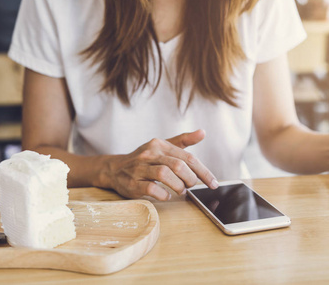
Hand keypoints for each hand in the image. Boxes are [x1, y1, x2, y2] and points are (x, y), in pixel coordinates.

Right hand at [103, 129, 217, 199]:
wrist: (115, 168)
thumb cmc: (145, 159)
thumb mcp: (163, 146)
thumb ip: (183, 140)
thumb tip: (203, 132)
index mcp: (160, 144)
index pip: (187, 157)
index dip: (203, 171)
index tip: (213, 183)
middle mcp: (149, 154)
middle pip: (178, 165)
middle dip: (190, 179)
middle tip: (191, 186)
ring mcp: (139, 168)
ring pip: (164, 175)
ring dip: (178, 186)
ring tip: (181, 190)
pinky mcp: (132, 183)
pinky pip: (151, 188)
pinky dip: (163, 194)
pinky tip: (167, 195)